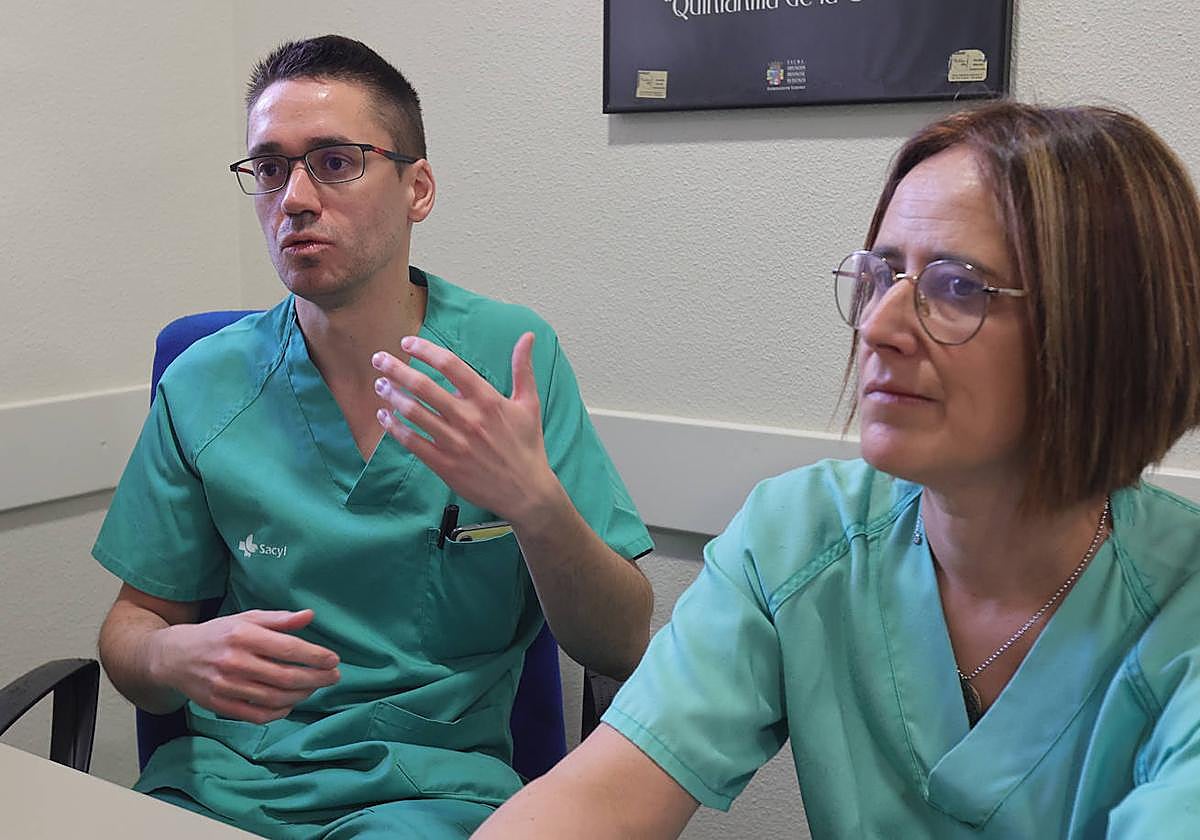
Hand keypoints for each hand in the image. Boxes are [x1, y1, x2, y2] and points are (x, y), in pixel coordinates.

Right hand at [152, 609, 339, 723]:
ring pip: (275, 698)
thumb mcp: (246, 618)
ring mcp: (226, 685)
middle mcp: (235, 661)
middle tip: (334, 676)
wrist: (174, 656)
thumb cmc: (218, 634)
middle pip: (285, 676)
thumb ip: (279, 619)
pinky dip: (279, 712)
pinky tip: (290, 704)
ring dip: (302, 695)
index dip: (315, 656)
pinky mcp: (220, 705)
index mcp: (243, 635)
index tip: (334, 660)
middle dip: (316, 678)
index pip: (288, 648)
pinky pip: (257, 715)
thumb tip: (309, 616)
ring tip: (315, 687)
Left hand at [371, 332, 558, 524]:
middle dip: (397, 370)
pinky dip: (394, 428)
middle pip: (424, 386)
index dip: (425, 351)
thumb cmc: (527, 447)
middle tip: (379, 359)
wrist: (526, 493)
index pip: (450, 366)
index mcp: (488, 400)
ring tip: (380, 385)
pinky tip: (384, 417)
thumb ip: (523, 368)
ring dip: (392, 396)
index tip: (408, 344)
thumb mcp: (529, 404)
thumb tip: (527, 337)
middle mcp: (468, 419)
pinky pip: (412, 442)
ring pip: (414, 413)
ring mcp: (454, 443)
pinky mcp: (444, 464)